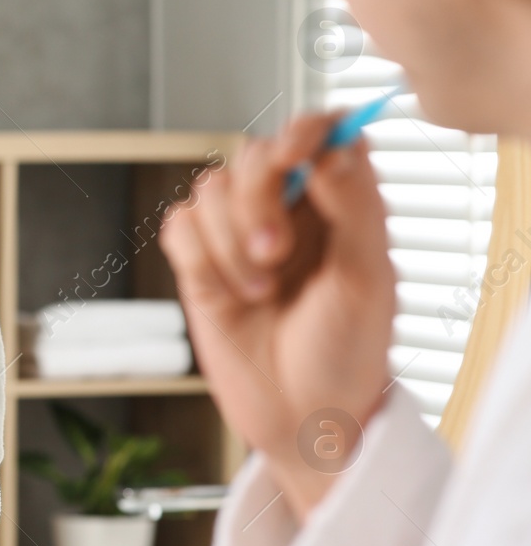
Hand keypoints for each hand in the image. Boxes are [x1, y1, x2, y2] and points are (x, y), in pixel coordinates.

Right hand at [159, 112, 394, 522]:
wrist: (301, 416)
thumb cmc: (348, 352)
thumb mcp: (368, 280)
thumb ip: (356, 206)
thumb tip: (334, 149)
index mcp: (340, 202)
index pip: (320, 131)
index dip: (304, 129)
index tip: (298, 154)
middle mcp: (289, 208)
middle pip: (254, 154)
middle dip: (259, 202)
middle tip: (278, 253)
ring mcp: (238, 233)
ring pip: (210, 189)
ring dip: (230, 241)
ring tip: (260, 290)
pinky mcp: (199, 262)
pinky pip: (178, 226)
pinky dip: (201, 259)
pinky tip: (230, 296)